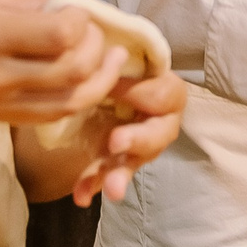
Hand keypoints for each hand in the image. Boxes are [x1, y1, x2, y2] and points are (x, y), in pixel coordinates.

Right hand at [0, 0, 123, 124]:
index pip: (60, 35)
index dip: (83, 20)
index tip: (79, 6)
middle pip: (74, 71)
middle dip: (99, 49)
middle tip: (99, 31)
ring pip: (71, 102)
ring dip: (101, 80)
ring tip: (111, 58)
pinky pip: (51, 115)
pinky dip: (78, 98)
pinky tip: (86, 78)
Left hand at [67, 63, 187, 207]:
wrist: (94, 85)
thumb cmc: (111, 64)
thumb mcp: (113, 58)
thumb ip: (113, 59)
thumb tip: (113, 51)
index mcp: (165, 87)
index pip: (161, 92)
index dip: (135, 91)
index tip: (107, 87)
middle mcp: (162, 119)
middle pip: (160, 133)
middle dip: (137, 139)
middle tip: (116, 142)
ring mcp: (144, 145)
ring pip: (137, 161)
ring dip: (121, 173)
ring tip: (111, 190)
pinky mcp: (122, 162)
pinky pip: (111, 176)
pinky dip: (94, 184)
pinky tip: (81, 196)